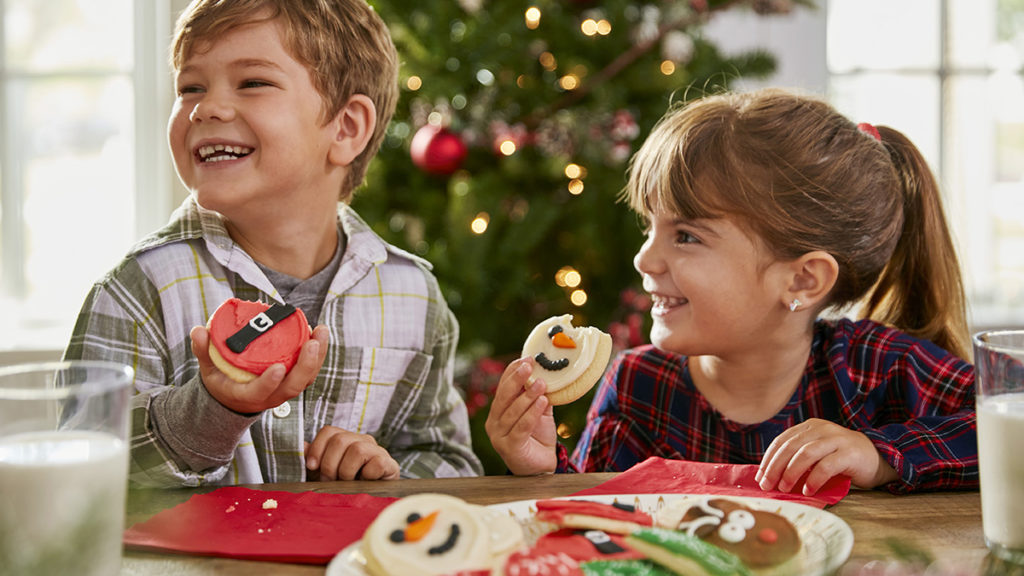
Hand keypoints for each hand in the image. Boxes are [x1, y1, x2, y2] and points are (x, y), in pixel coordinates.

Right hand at [190, 324, 329, 413]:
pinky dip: (317, 352)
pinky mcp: (294, 381)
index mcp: (247, 396)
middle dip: (306, 364)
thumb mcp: (207, 370)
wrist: (235, 399)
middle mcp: (271, 396)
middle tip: (311, 341)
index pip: (260, 392)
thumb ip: (203, 351)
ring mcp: (285, 390)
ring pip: (307, 378)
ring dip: (318, 355)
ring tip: (321, 331)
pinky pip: (310, 369)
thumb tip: (198, 331)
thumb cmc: (221, 382)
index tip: (278, 367)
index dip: (269, 382)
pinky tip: (318, 332)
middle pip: (294, 386)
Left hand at [304, 426, 399, 480]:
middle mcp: (362, 441)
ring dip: (347, 472)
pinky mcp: (389, 463)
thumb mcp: (325, 475)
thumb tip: (301, 447)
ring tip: (348, 484)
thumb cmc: (347, 488)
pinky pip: (376, 463)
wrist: (373, 502)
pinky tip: (365, 483)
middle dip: (329, 465)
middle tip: (331, 481)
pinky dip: (367, 476)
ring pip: (356, 450)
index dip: (317, 448)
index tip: (311, 466)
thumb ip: (314, 461)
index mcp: (346, 440)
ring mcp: (377, 451)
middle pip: (340, 440)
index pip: (329, 431)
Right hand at [484, 358, 557, 474]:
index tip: (526, 358)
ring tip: (542, 383)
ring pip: (512, 411)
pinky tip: (542, 401)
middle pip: (503, 396)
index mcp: (498, 411)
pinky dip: (531, 413)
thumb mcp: (540, 413)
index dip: (513, 371)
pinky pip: (520, 427)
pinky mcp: (509, 448)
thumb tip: (545, 375)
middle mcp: (493, 422)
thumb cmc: (538, 438)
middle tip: (530, 365)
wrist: (541, 467)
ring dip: (527, 395)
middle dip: (517, 378)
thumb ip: (539, 396)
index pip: (502, 386)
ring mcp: (498, 436)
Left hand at [755, 418, 897, 495]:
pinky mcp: (849, 453)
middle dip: (775, 467)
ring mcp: (836, 439)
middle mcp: (821, 429)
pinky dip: (813, 479)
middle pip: (790, 447)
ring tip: (785, 488)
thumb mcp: (817, 454)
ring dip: (791, 473)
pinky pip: (826, 465)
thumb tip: (771, 477)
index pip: (782, 440)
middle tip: (768, 485)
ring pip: (806, 454)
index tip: (760, 476)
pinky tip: (807, 490)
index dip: (769, 459)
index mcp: (810, 427)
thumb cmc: (841, 460)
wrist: (877, 459)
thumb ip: (798, 458)